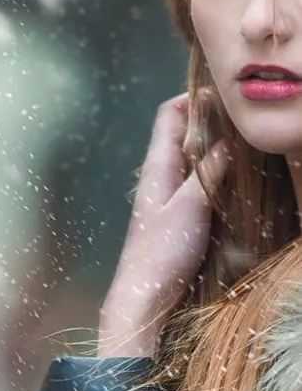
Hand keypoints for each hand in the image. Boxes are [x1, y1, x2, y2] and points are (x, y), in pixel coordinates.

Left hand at [97, 92, 228, 357]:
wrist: (144, 298)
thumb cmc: (160, 253)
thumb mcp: (188, 207)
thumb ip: (208, 173)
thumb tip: (227, 142)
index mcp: (157, 166)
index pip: (170, 114)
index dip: (193, 96)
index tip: (224, 92)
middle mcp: (162, 175)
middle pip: (185, 133)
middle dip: (212, 119)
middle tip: (244, 117)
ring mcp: (170, 196)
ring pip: (195, 158)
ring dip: (216, 147)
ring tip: (246, 141)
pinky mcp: (179, 216)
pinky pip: (200, 182)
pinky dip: (216, 173)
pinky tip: (237, 177)